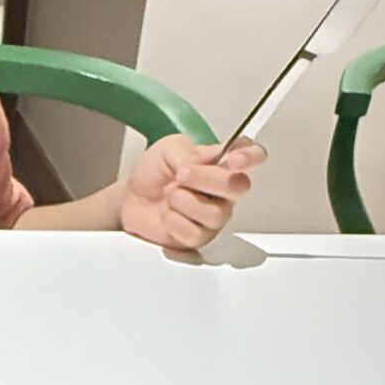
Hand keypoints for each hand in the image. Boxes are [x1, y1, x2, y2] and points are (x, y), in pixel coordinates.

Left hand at [120, 135, 263, 251]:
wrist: (131, 198)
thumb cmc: (154, 172)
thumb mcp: (168, 148)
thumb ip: (190, 152)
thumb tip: (203, 165)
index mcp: (222, 162)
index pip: (253, 155)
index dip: (251, 156)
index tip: (233, 159)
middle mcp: (224, 190)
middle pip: (239, 186)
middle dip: (206, 179)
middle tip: (181, 175)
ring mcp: (215, 215)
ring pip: (215, 213)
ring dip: (183, 201)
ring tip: (169, 196)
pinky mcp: (200, 237)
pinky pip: (196, 233)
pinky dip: (174, 221)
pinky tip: (167, 214)